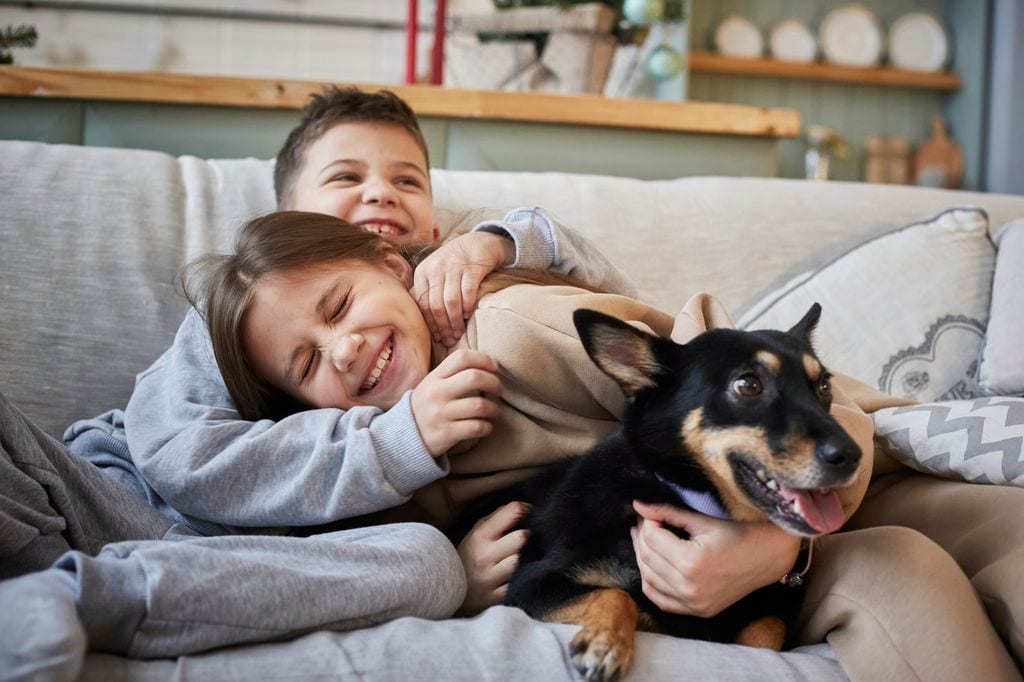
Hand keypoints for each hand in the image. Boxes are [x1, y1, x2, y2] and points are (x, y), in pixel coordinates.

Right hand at [410, 349, 502, 455]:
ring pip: (479, 405)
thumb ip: (453, 374)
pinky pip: (477, 427)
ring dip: (494, 409)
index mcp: (434, 377)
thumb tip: (486, 365)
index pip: (461, 357)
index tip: (494, 367)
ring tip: (495, 411)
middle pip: (474, 378)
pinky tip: (486, 426)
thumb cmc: (426, 407)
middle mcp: (437, 393)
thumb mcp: (432, 385)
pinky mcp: (446, 433)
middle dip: (494, 382)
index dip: (483, 359)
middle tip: (499, 390)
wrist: (403, 437)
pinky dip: (488, 427)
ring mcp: (441, 414)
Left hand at [412, 232, 514, 346]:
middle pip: (436, 305)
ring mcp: (454, 266)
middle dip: (442, 326)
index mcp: (423, 272)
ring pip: (451, 301)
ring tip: (458, 333)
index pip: (422, 304)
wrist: (478, 242)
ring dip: (455, 321)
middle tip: (449, 340)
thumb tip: (418, 320)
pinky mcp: (472, 266)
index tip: (437, 338)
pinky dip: (467, 306)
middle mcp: (436, 268)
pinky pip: (467, 291)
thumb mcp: (435, 272)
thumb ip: (426, 291)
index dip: (430, 324)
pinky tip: (468, 316)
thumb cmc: (454, 264)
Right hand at [456, 501, 529, 615]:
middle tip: (532, 537)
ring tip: (528, 556)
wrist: (449, 591)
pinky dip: (523, 578)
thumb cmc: (469, 557)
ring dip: (529, 558)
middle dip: (531, 535)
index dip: (527, 509)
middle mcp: (484, 556)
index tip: (532, 514)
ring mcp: (490, 579)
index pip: (512, 512)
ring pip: (522, 562)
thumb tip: (523, 508)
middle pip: (522, 537)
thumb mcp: (475, 533)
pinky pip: (519, 584)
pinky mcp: (496, 598)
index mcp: (480, 536)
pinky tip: (522, 574)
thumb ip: (496, 519)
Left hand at [630, 501, 800, 617]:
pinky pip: (661, 600)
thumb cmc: (738, 534)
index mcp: (691, 562)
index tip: (649, 514)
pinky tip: (652, 567)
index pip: (652, 539)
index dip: (647, 523)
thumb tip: (638, 505)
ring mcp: (693, 603)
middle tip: (645, 525)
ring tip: (646, 542)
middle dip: (642, 539)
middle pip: (648, 559)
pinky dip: (651, 584)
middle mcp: (689, 586)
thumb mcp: (702, 521)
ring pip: (649, 580)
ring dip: (643, 559)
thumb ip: (667, 513)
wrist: (767, 558)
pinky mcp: (697, 611)